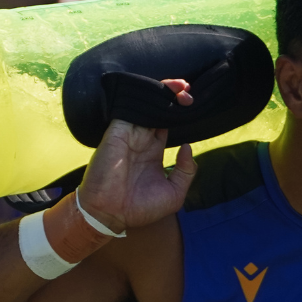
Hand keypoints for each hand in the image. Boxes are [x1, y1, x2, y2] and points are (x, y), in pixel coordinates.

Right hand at [76, 80, 195, 233]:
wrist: (110, 215)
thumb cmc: (140, 209)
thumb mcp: (175, 194)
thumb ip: (186, 171)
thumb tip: (188, 147)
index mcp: (152, 152)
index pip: (167, 124)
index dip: (178, 113)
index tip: (191, 104)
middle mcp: (141, 140)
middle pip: (158, 110)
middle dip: (173, 97)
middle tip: (188, 90)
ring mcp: (129, 135)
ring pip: (146, 105)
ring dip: (162, 92)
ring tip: (181, 86)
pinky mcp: (117, 132)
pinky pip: (130, 109)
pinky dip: (143, 97)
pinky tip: (161, 90)